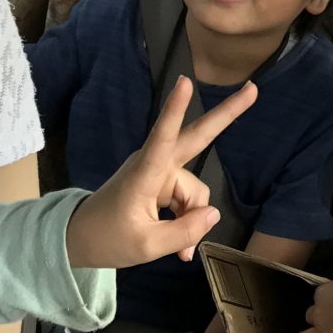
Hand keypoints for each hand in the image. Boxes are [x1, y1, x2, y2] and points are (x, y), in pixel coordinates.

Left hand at [64, 76, 257, 269]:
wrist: (79, 240)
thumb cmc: (106, 239)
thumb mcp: (146, 247)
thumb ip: (184, 233)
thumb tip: (213, 214)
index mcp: (145, 174)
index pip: (162, 136)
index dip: (175, 110)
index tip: (185, 82)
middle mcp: (155, 164)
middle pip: (196, 137)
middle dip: (226, 114)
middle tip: (253, 89)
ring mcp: (159, 172)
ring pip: (194, 191)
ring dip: (193, 218)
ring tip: (181, 250)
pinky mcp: (161, 181)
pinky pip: (187, 199)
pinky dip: (187, 220)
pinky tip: (181, 245)